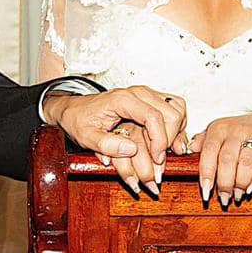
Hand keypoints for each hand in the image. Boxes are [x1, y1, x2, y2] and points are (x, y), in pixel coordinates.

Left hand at [47, 86, 187, 198]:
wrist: (74, 110)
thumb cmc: (79, 121)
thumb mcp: (86, 137)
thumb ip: (106, 144)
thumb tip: (130, 149)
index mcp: (122, 99)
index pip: (153, 116)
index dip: (160, 140)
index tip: (157, 158)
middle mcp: (138, 93)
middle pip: (171, 112)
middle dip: (170, 138)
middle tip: (161, 159)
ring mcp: (146, 95)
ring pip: (176, 108)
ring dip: (177, 131)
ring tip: (170, 151)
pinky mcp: (149, 101)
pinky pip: (173, 109)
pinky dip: (177, 126)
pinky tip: (171, 143)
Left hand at [189, 113, 251, 207]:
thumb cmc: (238, 132)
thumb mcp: (217, 133)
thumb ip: (202, 142)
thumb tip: (187, 152)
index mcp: (218, 129)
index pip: (208, 153)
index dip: (206, 174)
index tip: (206, 192)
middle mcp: (234, 130)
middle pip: (227, 161)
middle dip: (224, 184)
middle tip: (224, 198)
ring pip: (245, 163)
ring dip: (240, 184)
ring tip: (238, 195)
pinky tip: (250, 188)